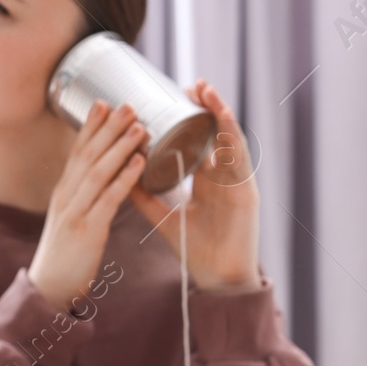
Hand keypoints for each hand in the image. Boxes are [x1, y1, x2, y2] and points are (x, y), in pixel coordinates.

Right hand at [28, 99, 148, 311]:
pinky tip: (140, 164)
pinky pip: (109, 199)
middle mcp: (66, 195)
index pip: (77, 151)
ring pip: (98, 171)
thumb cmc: (66, 253)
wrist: (49, 287)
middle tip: (128, 104)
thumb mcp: (72, 217)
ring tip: (141, 127)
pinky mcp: (87, 230)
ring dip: (120, 146)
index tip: (104, 102)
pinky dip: (125, 178)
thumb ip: (85, 197)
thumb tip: (104, 177)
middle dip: (108, 127)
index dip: (90, 126)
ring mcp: (75, 211)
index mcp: (64, 191)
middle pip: (88, 153)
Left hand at [126, 80, 260, 291]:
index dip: (190, 117)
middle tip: (189, 84)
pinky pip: (240, 159)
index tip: (173, 96)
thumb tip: (119, 173)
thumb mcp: (164, 217)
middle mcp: (224, 177)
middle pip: (217, 133)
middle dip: (206, 107)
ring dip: (219, 112)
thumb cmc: (196, 252)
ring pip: (230, 139)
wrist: (218, 280)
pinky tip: (220, 119)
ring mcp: (238, 182)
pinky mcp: (247, 192)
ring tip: (204, 90)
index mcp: (207, 181)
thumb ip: (144, 197)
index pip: (200, 140)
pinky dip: (230, 138)